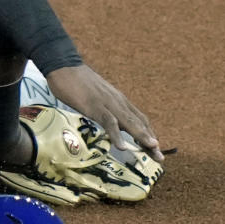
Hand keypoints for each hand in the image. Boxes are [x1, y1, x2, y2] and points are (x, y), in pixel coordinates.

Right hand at [44, 64, 162, 161]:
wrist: (64, 66)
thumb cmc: (76, 81)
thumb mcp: (96, 96)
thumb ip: (104, 107)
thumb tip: (107, 120)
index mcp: (118, 100)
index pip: (139, 119)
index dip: (148, 134)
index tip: (154, 148)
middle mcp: (118, 102)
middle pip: (139, 123)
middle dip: (150, 140)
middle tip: (159, 157)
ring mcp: (107, 104)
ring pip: (129, 122)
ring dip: (141, 136)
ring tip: (151, 149)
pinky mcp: (94, 106)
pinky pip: (108, 122)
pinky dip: (116, 134)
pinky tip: (121, 147)